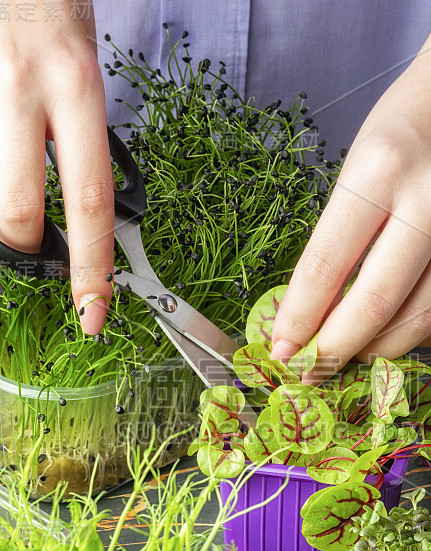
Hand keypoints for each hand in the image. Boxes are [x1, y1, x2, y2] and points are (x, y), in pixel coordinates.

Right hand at [0, 1, 113, 333]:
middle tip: (33, 246)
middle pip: (16, 212)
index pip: (91, 201)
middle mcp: (23, 90)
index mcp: (75, 88)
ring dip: (2, 209)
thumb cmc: (54, 16)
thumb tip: (76, 216)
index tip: (93, 313)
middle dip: (24, 247)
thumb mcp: (83, 77)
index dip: (92, 268)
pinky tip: (8, 154)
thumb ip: (77, 142)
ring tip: (16, 172)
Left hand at [271, 1, 430, 379]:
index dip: (299, 319)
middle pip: (377, 305)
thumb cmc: (416, 119)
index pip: (326, 265)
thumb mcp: (362, 160)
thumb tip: (316, 312)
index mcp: (381, 167)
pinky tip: (410, 329)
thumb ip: (342, 235)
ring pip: (425, 319)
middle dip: (336, 350)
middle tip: (317, 368)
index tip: (282, 351)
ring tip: (361, 350)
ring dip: (383, 349)